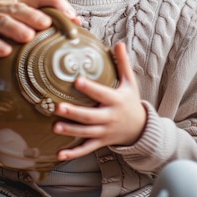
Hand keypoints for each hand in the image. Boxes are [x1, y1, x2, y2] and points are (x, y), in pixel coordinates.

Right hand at [0, 0, 78, 65]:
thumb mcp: (19, 33)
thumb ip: (43, 31)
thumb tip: (77, 29)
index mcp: (16, 5)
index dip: (56, 3)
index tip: (72, 16)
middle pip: (18, 8)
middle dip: (33, 15)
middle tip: (46, 24)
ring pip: (0, 21)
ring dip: (15, 28)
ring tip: (28, 37)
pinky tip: (4, 51)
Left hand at [54, 42, 146, 159]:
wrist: (140, 128)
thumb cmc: (131, 101)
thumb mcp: (130, 82)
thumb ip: (123, 63)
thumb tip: (118, 42)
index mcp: (116, 101)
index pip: (102, 94)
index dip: (90, 88)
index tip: (77, 80)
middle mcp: (110, 118)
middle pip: (91, 116)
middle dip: (75, 113)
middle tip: (60, 107)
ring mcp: (104, 132)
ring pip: (86, 133)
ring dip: (70, 131)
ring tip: (55, 126)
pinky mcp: (100, 142)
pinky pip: (86, 149)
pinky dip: (73, 154)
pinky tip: (59, 155)